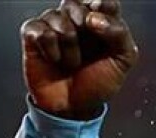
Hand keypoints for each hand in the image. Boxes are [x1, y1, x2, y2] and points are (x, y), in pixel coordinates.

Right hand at [20, 0, 138, 119]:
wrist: (74, 108)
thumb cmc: (98, 84)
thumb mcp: (123, 61)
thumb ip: (119, 34)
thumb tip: (93, 17)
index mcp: (100, 21)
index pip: (103, 0)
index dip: (101, 6)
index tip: (100, 25)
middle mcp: (76, 19)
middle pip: (75, 2)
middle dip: (83, 26)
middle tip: (87, 48)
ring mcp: (52, 25)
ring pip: (56, 16)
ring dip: (68, 45)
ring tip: (72, 62)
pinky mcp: (33, 36)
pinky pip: (38, 29)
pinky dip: (50, 48)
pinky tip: (54, 60)